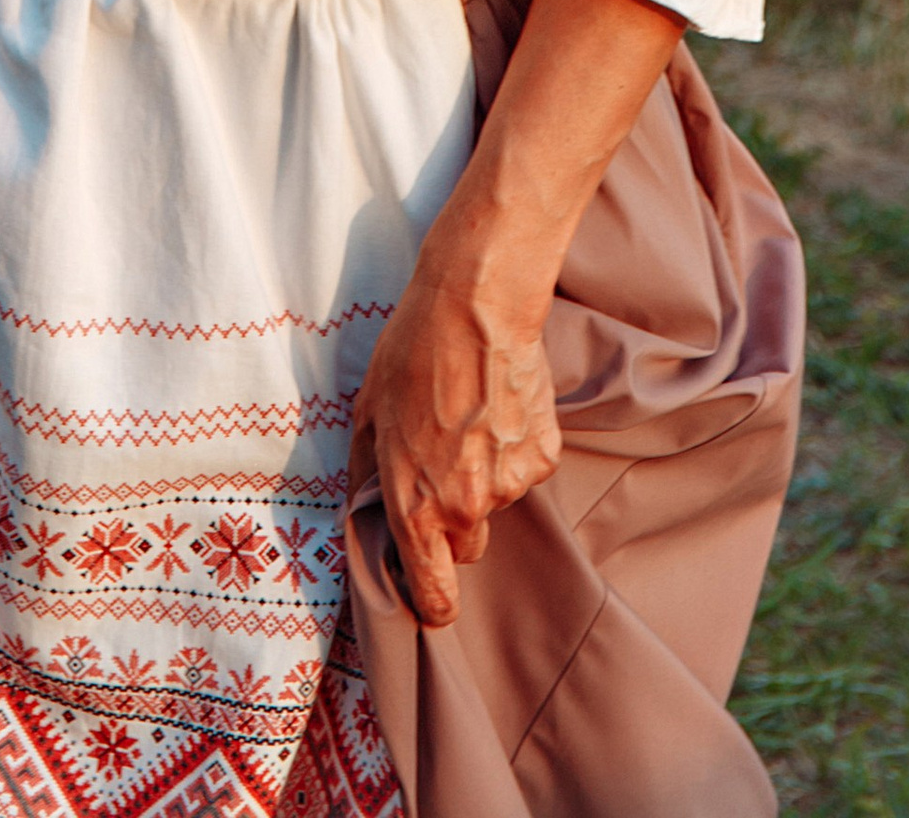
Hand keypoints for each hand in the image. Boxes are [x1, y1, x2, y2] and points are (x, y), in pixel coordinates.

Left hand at [349, 254, 560, 626]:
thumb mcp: (366, 414)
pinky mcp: (543, 458)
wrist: (473, 306)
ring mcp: (511, 484)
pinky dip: (511, 450)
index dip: (432, 603)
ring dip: (482, 477)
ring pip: (495, 503)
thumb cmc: (410, 354)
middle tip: (440, 465)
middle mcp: (468, 507)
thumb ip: (365, 476)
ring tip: (467, 417)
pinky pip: (523, 471)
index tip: (431, 598)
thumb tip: (365, 512)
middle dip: (453, 522)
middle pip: (466, 547)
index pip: (434, 595)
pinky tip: (497, 407)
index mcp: (417, 506)